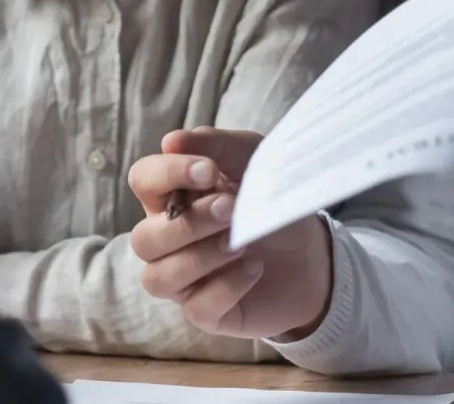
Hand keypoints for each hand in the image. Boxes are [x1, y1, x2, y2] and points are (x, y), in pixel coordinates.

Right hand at [127, 127, 332, 339]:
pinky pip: (196, 308)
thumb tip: (171, 140)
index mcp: (171, 198)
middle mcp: (166, 241)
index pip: (142, 181)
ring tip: (240, 242)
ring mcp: (182, 281)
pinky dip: (226, 286)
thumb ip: (217, 147)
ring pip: (158, 278)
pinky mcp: (205, 312)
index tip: (208, 171)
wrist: (311, 254)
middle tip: (231, 209)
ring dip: (199, 257)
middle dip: (189, 223)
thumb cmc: (269, 202)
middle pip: (143, 238)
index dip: (166, 174)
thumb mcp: (253, 162)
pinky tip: (253, 268)